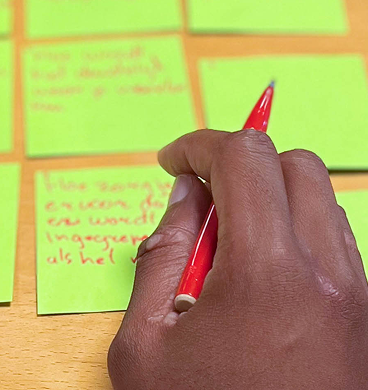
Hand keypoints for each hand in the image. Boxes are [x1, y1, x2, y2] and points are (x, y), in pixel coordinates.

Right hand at [108, 130, 367, 388]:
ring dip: (272, 199)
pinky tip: (263, 280)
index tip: (173, 161)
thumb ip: (159, 255)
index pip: (244, 156)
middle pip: (293, 163)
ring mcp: (359, 297)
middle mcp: (328, 275)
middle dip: (240, 163)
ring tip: (230, 248)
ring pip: (320, 199)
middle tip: (203, 201)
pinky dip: (297, 233)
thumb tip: (184, 195)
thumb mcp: (145, 349)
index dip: (199, 143)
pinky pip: (336, 242)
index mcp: (268, 274)